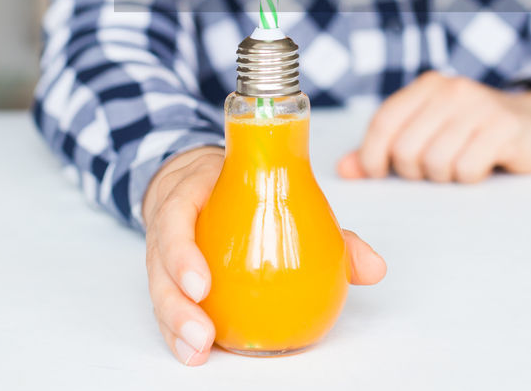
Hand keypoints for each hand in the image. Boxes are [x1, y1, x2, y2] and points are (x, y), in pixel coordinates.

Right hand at [142, 145, 386, 366]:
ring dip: (174, 324)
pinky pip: (165, 302)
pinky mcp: (167, 275)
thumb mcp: (280, 195)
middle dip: (176, 304)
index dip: (183, 252)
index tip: (204, 284)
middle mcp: (170, 224)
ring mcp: (163, 252)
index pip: (176, 217)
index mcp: (193, 192)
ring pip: (157, 289)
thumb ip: (327, 231)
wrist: (201, 177)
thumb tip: (374, 267)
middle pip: (158, 265)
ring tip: (197, 351)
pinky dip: (176, 329)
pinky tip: (194, 352)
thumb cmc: (245, 189)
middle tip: (203, 333)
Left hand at [336, 71, 530, 182]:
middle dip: (414, 171)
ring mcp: (480, 106)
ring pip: (435, 162)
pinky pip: (467, 169)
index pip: (383, 122)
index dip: (372, 155)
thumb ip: (385, 149)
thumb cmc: (472, 133)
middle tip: (434, 168)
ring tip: (459, 164)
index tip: (378, 173)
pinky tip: (481, 165)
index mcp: (426, 86)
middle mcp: (451, 89)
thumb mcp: (427, 133)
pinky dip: (469, 177)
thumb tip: (345, 170)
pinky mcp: (505, 127)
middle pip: (406, 149)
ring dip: (444, 176)